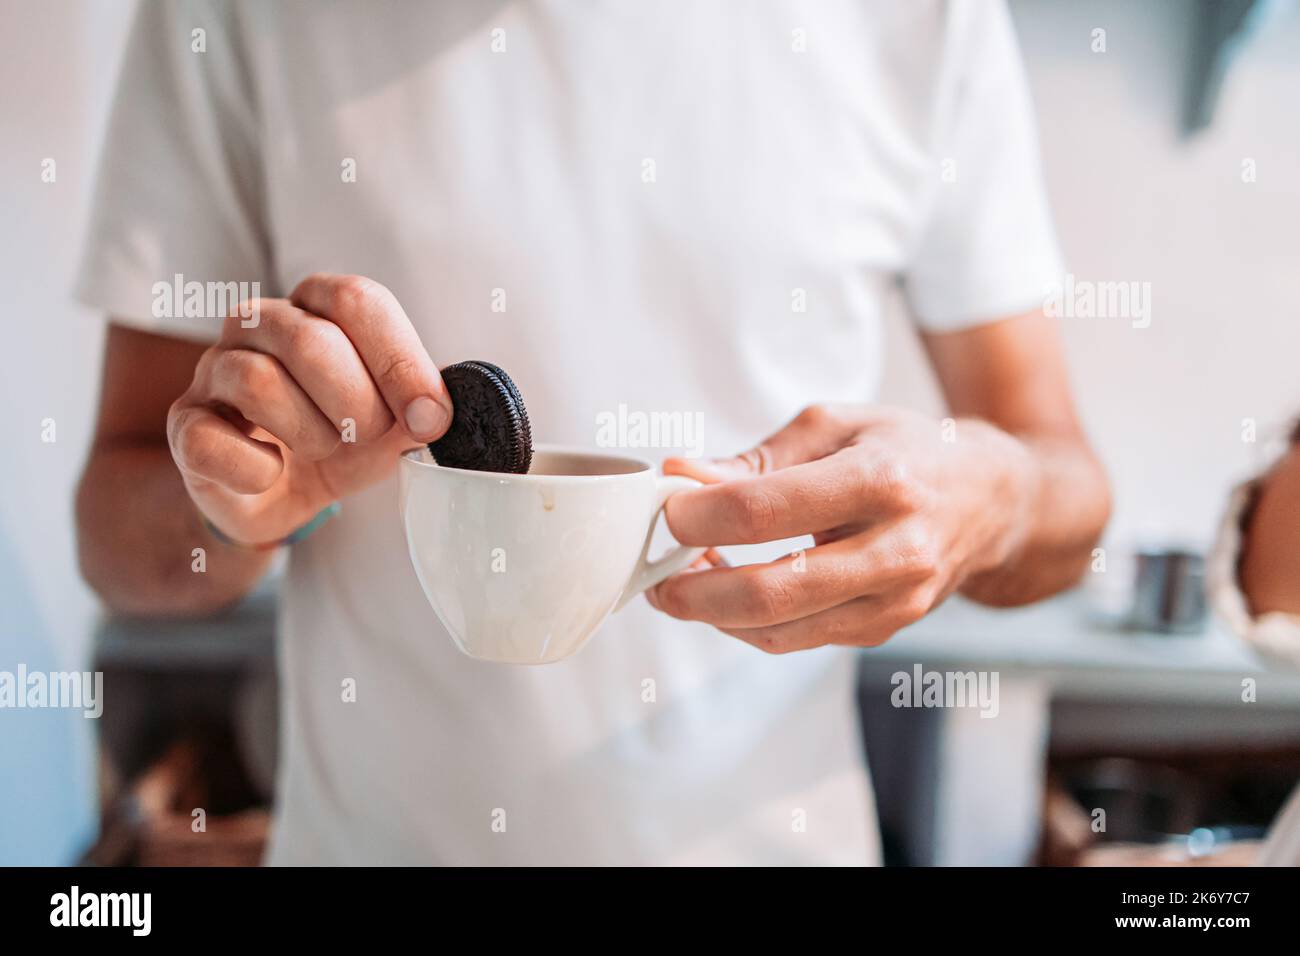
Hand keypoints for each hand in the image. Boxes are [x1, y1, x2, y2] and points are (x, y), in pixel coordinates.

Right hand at [167, 274, 450, 543]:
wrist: (277, 495)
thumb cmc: (340, 441)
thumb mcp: (392, 424)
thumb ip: (418, 410)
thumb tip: (438, 413)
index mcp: (316, 306)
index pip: (356, 300)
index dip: (400, 361)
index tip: (430, 416)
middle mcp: (258, 324)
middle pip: (311, 340)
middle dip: (358, 403)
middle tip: (368, 434)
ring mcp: (214, 370)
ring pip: (259, 382)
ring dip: (311, 433)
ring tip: (323, 449)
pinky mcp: (185, 423)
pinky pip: (211, 440)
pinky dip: (255, 468)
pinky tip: (272, 472)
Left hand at [646, 405, 1036, 651]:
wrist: (990, 500)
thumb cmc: (905, 450)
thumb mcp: (836, 426)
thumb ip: (757, 457)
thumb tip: (682, 476)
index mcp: (882, 480)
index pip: (767, 511)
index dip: (700, 515)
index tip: (665, 508)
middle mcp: (897, 549)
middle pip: (772, 591)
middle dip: (696, 589)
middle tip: (657, 575)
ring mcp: (895, 601)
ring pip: (781, 631)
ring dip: (715, 614)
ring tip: (680, 584)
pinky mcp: (884, 630)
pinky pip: (797, 640)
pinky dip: (748, 623)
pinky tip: (723, 592)